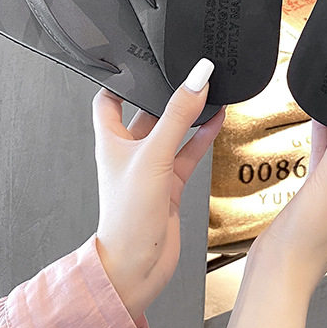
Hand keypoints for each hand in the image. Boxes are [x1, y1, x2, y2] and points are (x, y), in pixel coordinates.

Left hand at [93, 58, 223, 321]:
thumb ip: (178, 116)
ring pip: (172, 131)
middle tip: (186, 73)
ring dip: (189, 114)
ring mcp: (150, 167)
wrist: (137, 267)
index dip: (123, 80)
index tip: (141, 61)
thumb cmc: (127, 218)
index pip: (109, 99)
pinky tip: (217, 121)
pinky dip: (202, 137)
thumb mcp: (154, 155)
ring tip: (208, 92)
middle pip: (147, 112)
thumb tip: (196, 78)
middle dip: (166, 94)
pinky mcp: (169, 184)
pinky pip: (188, 152)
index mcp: (111, 141)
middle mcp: (129, 152)